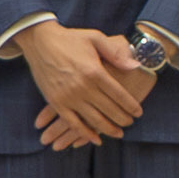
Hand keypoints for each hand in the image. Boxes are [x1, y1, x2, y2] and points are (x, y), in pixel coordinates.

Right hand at [17, 23, 149, 142]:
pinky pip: (73, 123)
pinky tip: (96, 139)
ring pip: (94, 120)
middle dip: (123, 119)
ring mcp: (69, 97)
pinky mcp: (56, 103)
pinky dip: (85, 134)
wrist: (40, 41)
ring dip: (109, 129)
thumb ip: (116, 54)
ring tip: (119, 133)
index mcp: (95, 72)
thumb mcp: (95, 38)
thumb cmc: (70, 39)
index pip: (119, 95)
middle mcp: (83, 87)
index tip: (138, 113)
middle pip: (109, 110)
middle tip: (130, 122)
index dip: (131, 106)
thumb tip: (135, 67)